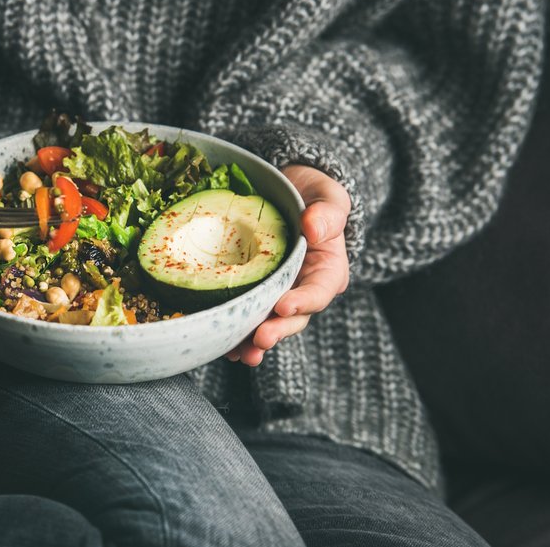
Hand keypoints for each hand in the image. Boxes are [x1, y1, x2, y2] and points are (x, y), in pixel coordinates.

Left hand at [226, 165, 350, 366]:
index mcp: (327, 270)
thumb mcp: (328, 197)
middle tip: (260, 339)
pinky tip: (222, 344)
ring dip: (254, 342)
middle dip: (277, 331)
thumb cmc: (312, 196)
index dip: (303, 302)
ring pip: (269, 324)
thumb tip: (314, 228)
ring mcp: (278, 294)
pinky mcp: (256, 294)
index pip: (319, 291)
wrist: (288, 194)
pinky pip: (246, 316)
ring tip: (240, 354)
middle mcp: (303, 289)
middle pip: (293, 318)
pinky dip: (235, 330)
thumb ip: (327, 213)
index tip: (283, 307)